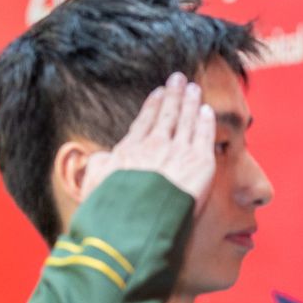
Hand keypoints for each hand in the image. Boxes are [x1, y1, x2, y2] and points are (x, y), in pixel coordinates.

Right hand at [83, 72, 215, 206]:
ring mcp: (178, 152)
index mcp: (130, 150)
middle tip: (179, 78)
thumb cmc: (113, 212)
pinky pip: (204, 136)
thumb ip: (98, 167)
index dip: (153, 105)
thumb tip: (101, 157)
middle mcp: (154, 146)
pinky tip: (207, 111)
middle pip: (167, 114)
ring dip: (191, 102)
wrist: (137, 224)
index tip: (159, 92)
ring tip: (194, 88)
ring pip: (187, 120)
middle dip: (174, 94)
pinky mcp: (199, 162)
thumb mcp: (94, 185)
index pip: (145, 121)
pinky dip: (206, 122)